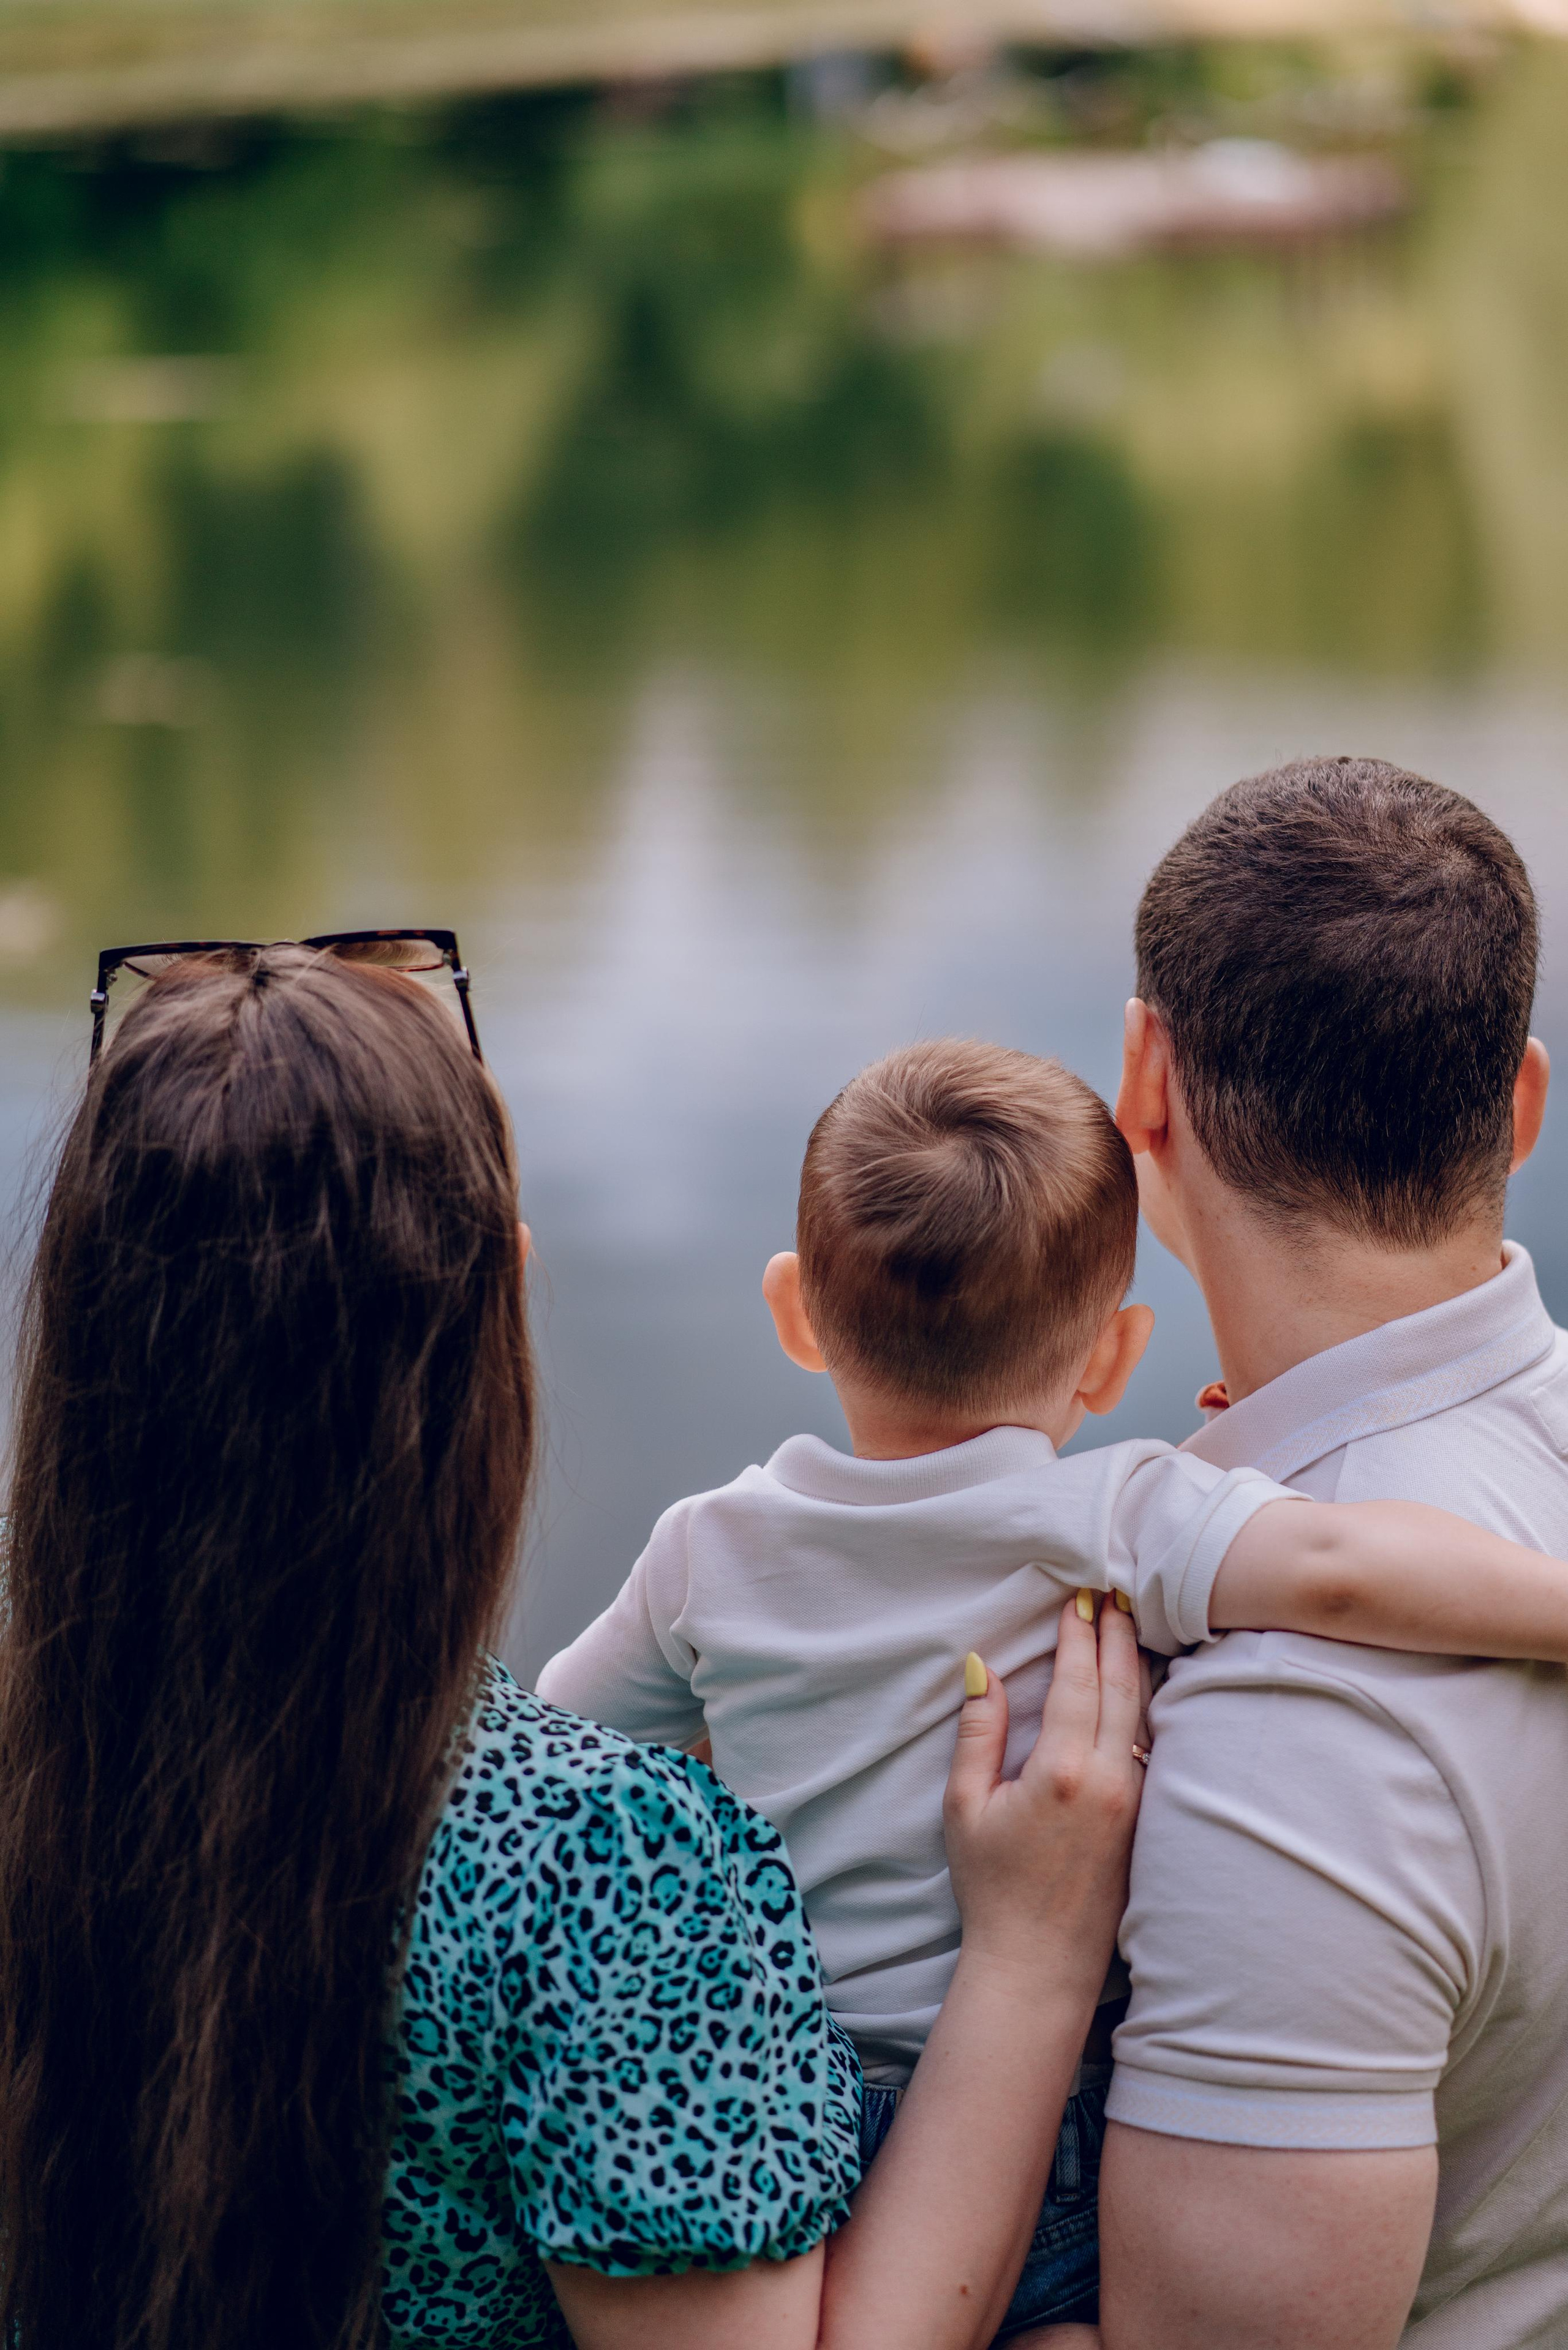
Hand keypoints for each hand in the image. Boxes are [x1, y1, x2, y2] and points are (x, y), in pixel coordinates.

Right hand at [943, 1595, 1142, 2002]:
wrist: (1038, 1963)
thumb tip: (984, 1669)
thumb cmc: (992, 1887)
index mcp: (1063, 1772)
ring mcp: (1135, 1803)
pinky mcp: (1146, 1821)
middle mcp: (1110, 1782)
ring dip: (1137, 1666)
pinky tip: (1142, 1688)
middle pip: (1122, 1688)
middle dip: (1118, 1635)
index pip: (1079, 1683)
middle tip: (1114, 1592)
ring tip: (1132, 1624)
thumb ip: (979, 1733)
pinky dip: (1146, 1707)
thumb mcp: (965, 1806)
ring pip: (1145, 1716)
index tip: (1079, 1598)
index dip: (1080, 1636)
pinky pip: (1151, 1747)